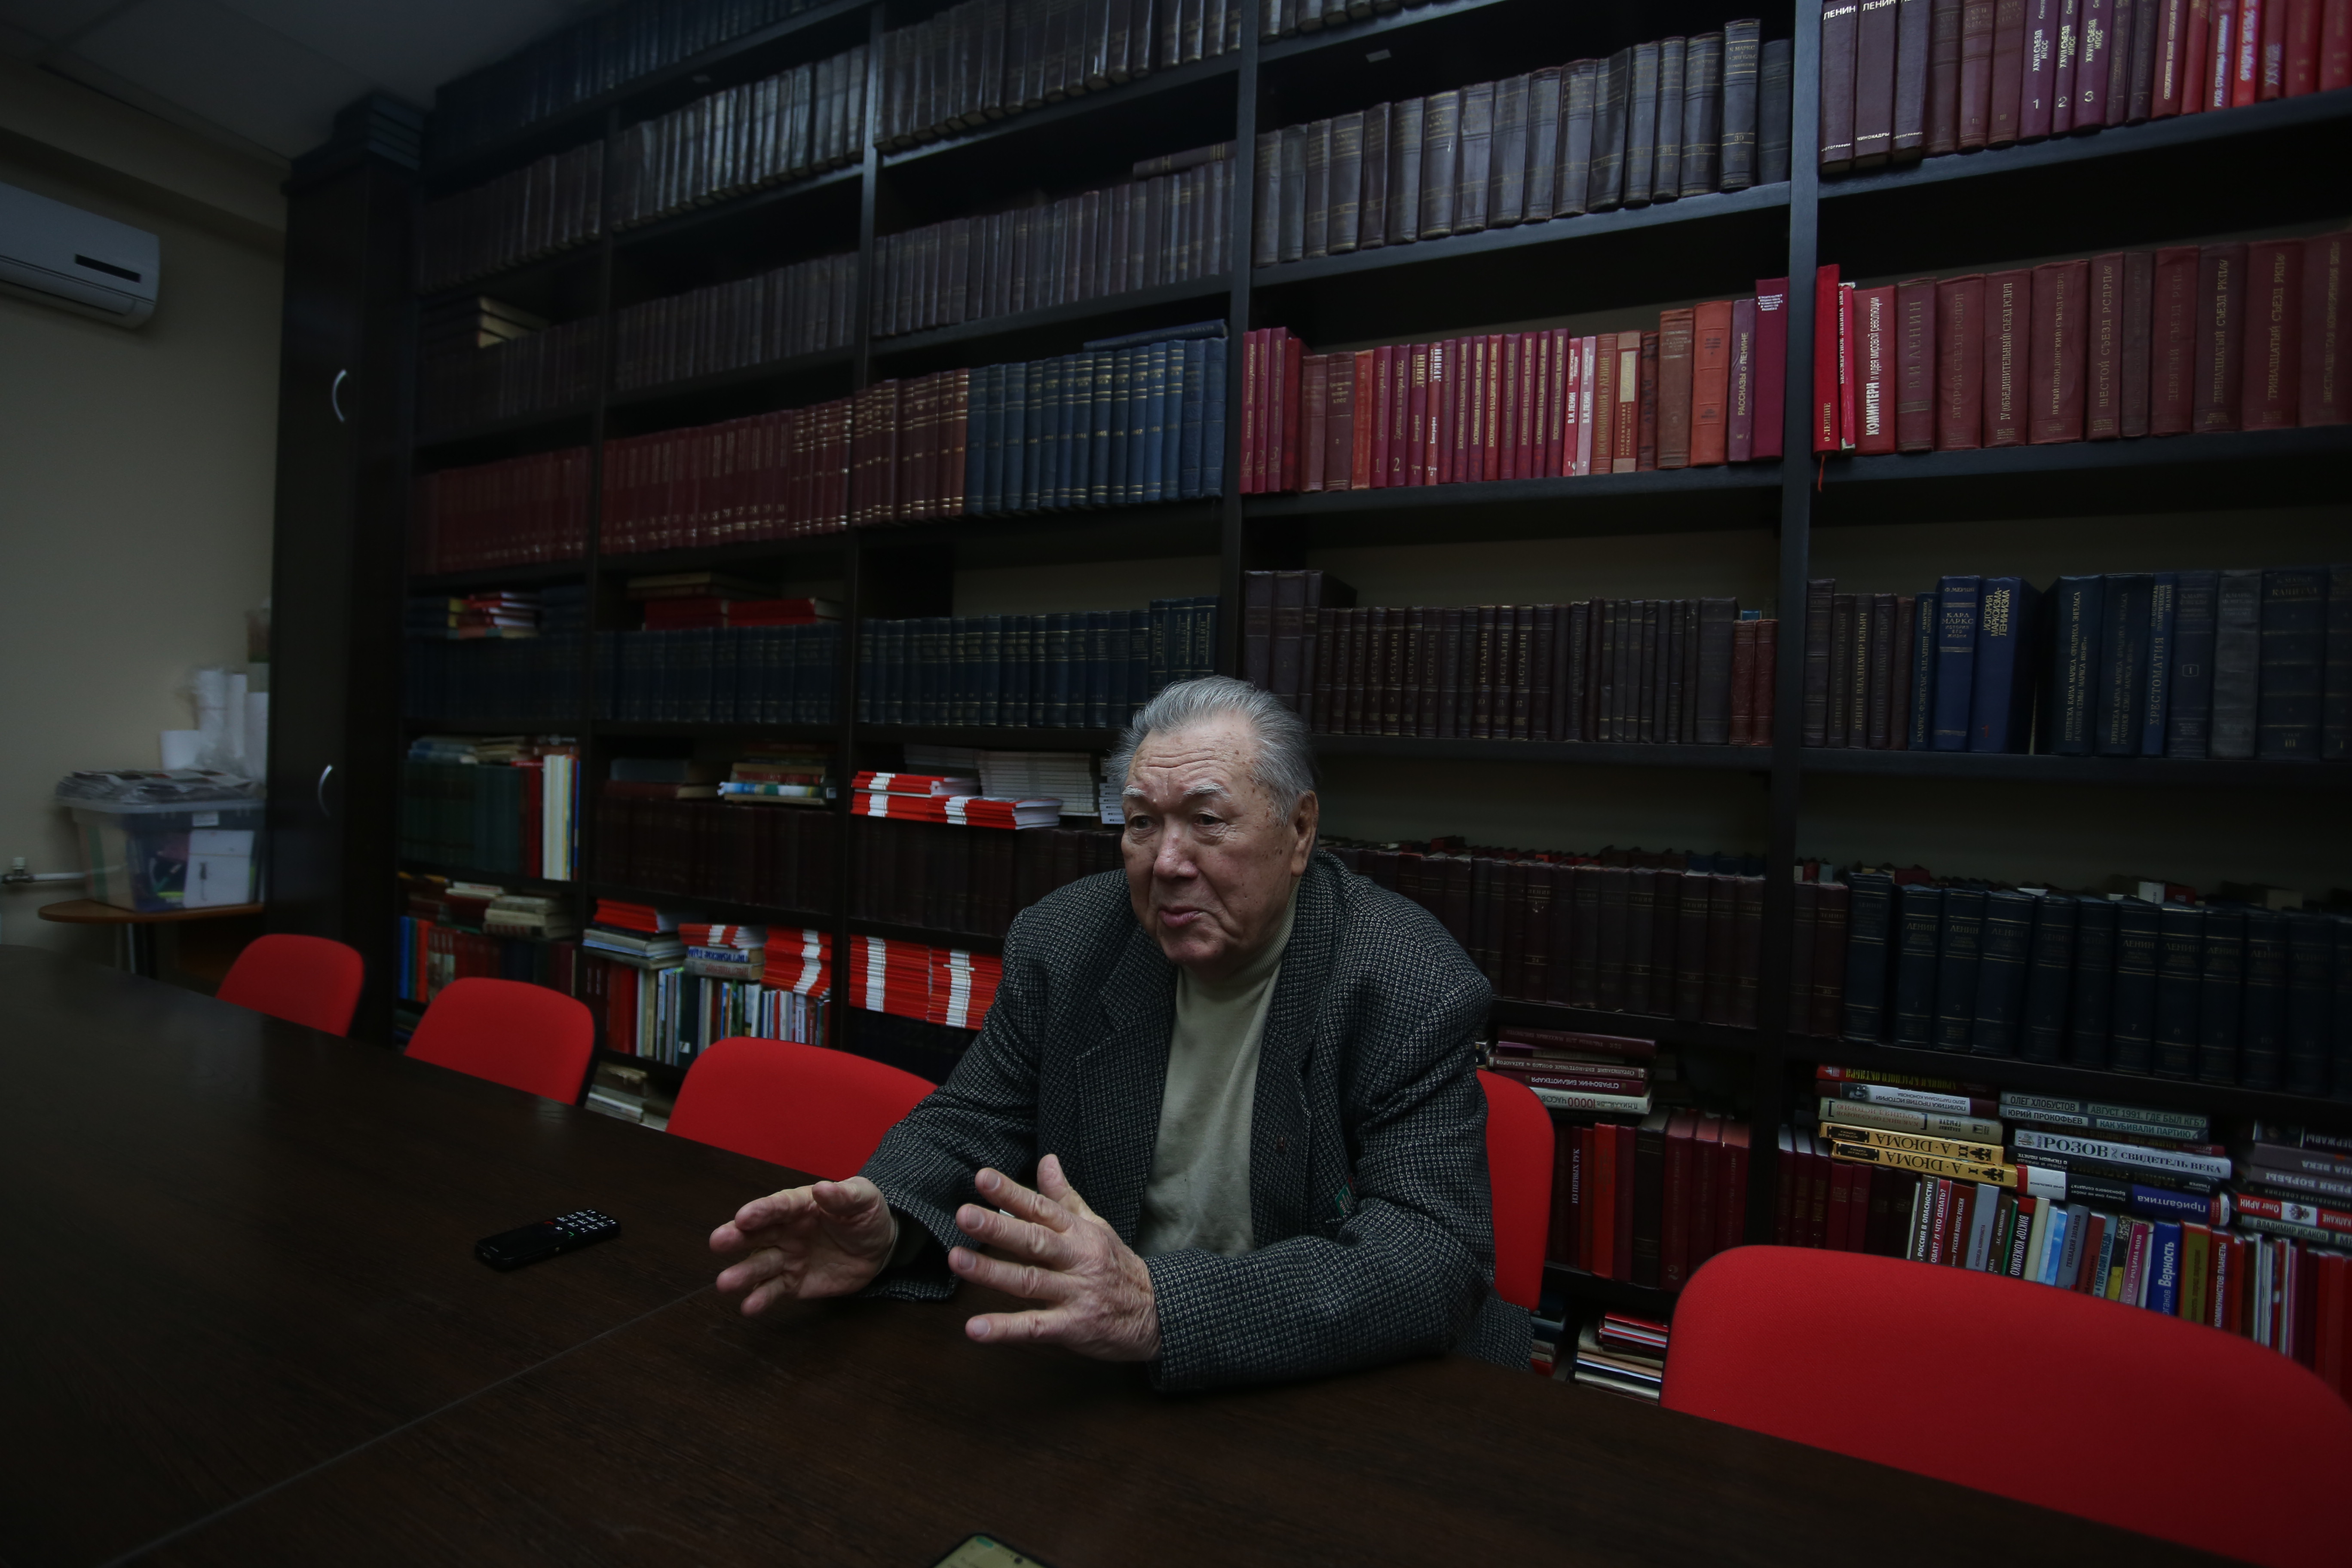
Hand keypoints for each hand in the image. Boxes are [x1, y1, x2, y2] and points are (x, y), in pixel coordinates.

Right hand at [710, 1176, 895, 1315]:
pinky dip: (760, 1298)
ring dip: (742, 1273)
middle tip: (717, 1242)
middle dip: (737, 1237)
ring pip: (760, 1265)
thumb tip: (823, 1188)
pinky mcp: (792, 1282)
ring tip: (725, 1282)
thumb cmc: (866, 1215)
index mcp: (800, 1205)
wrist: (879, 1247)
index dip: (761, 1211)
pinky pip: (773, 1290)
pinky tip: (748, 1307)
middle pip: (757, 1234)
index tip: (743, 1216)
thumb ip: (844, 1196)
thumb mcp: (863, 1199)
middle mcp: (785, 1230)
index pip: (777, 1206)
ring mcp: (787, 1257)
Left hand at [949, 1154, 1159, 1361]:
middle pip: (1034, 1240)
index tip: (983, 1178)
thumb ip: (1065, 1196)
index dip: (1011, 1193)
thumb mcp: (1096, 1226)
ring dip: (991, 1272)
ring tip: (957, 1261)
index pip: (1041, 1207)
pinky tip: (975, 1328)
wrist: (1155, 1314)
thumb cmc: (1118, 1266)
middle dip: (998, 1228)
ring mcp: (1075, 1293)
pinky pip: (1035, 1327)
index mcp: (1079, 1232)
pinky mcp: (1072, 1326)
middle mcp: (1076, 1259)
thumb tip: (1046, 1160)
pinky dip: (1004, 1329)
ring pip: (1029, 1281)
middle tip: (965, 1215)